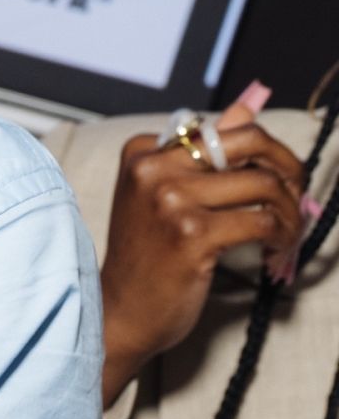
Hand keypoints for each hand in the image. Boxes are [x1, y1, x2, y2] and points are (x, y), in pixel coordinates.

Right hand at [99, 103, 305, 407]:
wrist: (121, 312)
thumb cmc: (145, 258)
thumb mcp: (165, 196)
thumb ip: (204, 150)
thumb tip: (247, 105)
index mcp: (143, 151)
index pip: (227, 130)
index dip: (263, 155)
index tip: (274, 183)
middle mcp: (152, 168)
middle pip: (250, 142)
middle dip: (288, 167)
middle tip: (297, 195)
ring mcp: (170, 200)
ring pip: (264, 184)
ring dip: (290, 211)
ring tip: (286, 233)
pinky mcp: (191, 234)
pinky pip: (262, 220)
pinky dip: (282, 237)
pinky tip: (275, 251)